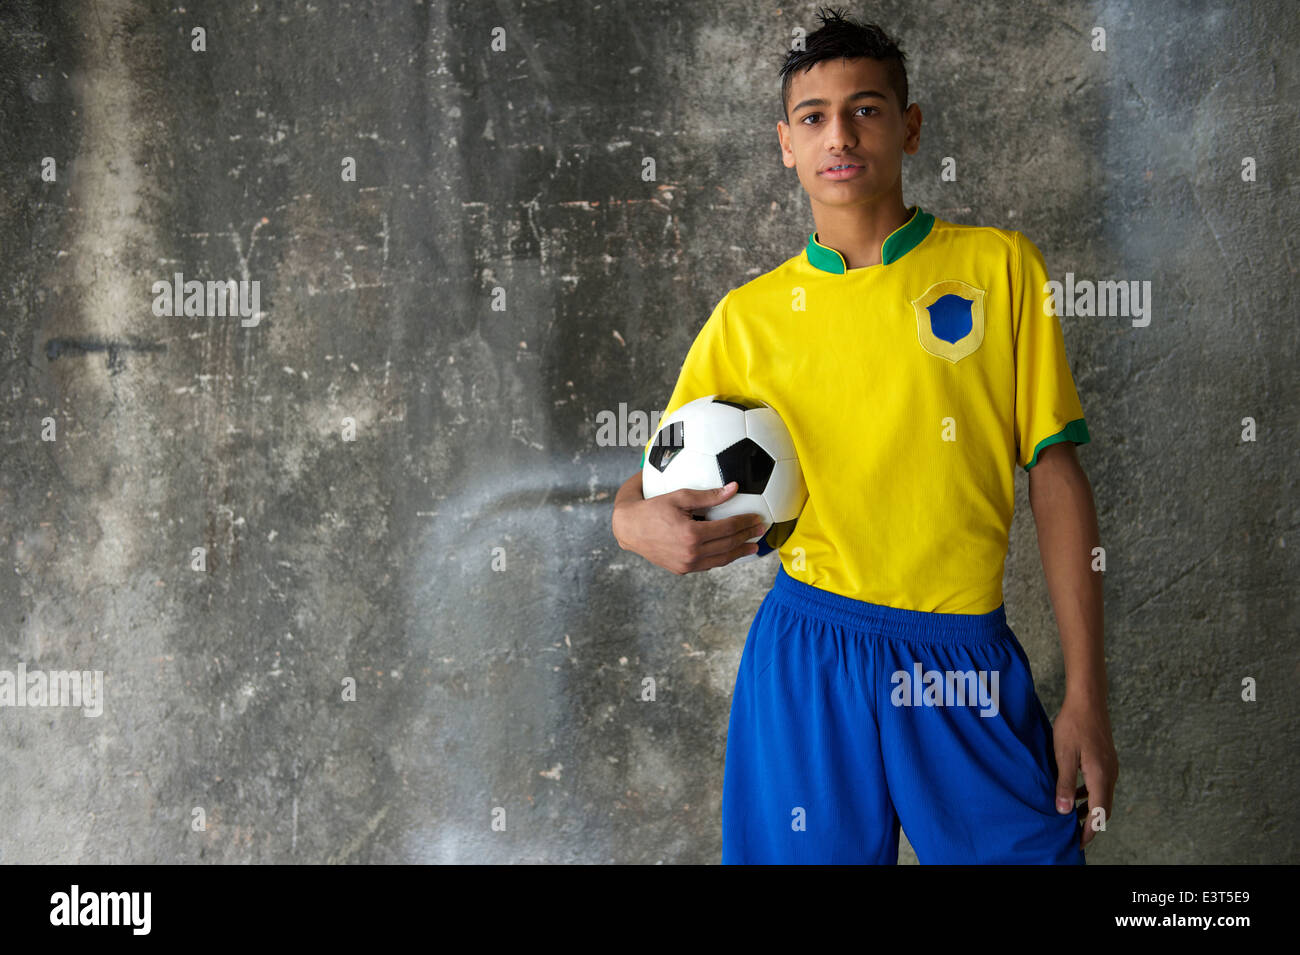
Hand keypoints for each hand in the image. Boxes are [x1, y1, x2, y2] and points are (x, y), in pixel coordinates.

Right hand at [613, 477, 767, 574]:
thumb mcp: (680, 497)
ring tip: (753, 547)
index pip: (727, 529)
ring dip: (739, 553)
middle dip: (746, 537)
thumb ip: (709, 495)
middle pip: (727, 546)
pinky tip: (730, 552)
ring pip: (720, 560)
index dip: (744, 523)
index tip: (757, 517)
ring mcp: (686, 565)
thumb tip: (734, 488)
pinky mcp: (681, 570)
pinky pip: (708, 565)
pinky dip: (722, 558)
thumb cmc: (652, 507)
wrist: (629, 528)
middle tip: (761, 531)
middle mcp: (690, 553)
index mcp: (691, 535)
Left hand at [1052, 695, 1118, 848]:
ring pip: (1102, 796)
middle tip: (1074, 836)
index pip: (1098, 813)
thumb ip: (1064, 784)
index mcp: (1101, 776)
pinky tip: (1074, 793)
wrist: (1088, 699)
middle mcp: (1110, 774)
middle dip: (1090, 824)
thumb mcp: (1063, 755)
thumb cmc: (1073, 724)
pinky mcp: (1106, 759)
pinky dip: (1089, 794)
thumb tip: (1063, 811)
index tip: (1079, 844)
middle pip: (1103, 808)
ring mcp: (1110, 766)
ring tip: (1070, 818)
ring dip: (1088, 809)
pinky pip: (1100, 784)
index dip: (1089, 831)